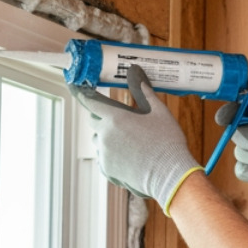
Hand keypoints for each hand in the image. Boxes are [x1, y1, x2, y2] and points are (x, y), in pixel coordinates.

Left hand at [72, 65, 200, 211]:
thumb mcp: (159, 112)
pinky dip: (112, 154)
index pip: (91, 102)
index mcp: (115, 118)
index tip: (77, 88)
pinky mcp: (107, 170)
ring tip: (130, 142)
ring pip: (98, 141)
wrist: (170, 175)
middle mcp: (105, 136)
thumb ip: (144, 91)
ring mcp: (105, 154)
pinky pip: (103, 157)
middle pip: (94, 121)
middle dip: (103, 118)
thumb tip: (136, 72)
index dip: (83, 94)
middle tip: (122, 120)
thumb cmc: (167, 142)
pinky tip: (130, 156)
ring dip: (107, 137)